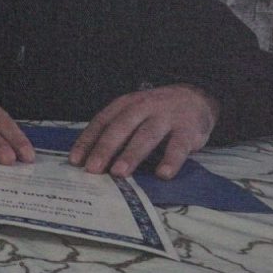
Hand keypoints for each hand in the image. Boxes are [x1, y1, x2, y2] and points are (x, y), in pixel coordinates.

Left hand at [69, 84, 219, 179]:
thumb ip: (116, 132)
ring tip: (119, 173)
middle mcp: (144, 107)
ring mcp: (166, 116)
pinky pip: (178, 145)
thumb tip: (89, 160)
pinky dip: (171, 160)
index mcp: (126, 104)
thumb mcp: (134, 114)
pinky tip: (163, 174)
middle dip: (105, 148)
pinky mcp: (188, 128)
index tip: (75, 160)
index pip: (102, 121)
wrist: (197, 98)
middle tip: (93, 169)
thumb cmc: (157, 113)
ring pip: (146, 135)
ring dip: (131, 154)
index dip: (88, 140)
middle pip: (121, 127)